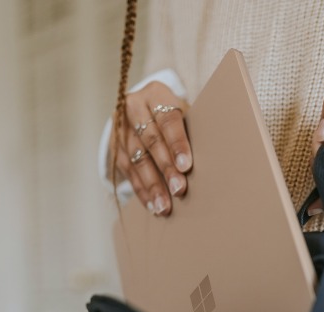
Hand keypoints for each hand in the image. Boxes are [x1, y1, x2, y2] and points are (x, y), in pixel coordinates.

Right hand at [110, 81, 191, 215]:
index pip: (167, 119)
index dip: (177, 143)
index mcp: (155, 94)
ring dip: (152, 185)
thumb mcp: (183, 113)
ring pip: (137, 159)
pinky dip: (141, 190)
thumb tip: (210, 162)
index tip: (186, 165)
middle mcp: (133, 107)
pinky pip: (128, 171)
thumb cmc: (174, 116)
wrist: (144, 110)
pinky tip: (152, 205)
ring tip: (164, 206)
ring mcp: (120, 127)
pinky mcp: (113, 145)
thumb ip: (191, 131)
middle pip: (151, 141)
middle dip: (166, 168)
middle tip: (178, 190)